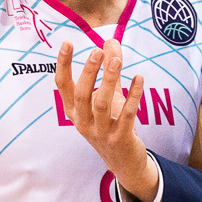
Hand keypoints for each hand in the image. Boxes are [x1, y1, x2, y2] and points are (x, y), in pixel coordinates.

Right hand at [54, 39, 156, 201]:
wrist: (124, 161)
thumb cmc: (112, 124)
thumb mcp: (109, 96)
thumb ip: (109, 69)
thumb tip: (110, 40)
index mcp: (74, 111)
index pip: (63, 85)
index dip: (63, 64)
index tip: (67, 43)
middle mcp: (83, 122)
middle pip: (81, 94)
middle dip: (88, 71)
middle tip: (97, 51)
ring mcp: (100, 132)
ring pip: (102, 104)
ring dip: (109, 81)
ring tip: (117, 60)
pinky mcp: (120, 139)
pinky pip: (127, 115)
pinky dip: (133, 96)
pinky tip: (138, 79)